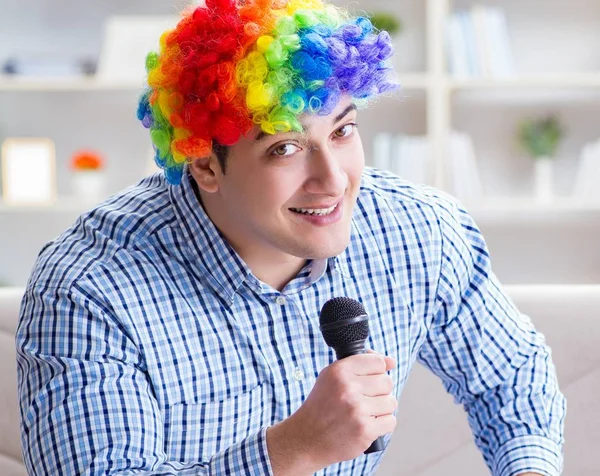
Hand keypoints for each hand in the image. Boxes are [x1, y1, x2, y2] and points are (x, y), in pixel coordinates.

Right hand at [266, 352, 396, 474]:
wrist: (306, 439)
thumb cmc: (322, 406)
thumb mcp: (332, 377)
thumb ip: (360, 364)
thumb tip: (391, 361)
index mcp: (339, 371)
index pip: (377, 361)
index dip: (376, 371)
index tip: (368, 380)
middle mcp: (348, 388)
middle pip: (387, 382)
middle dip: (379, 392)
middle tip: (363, 400)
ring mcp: (357, 409)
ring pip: (391, 402)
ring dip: (381, 409)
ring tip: (364, 413)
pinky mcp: (365, 430)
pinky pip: (390, 421)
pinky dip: (382, 425)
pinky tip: (367, 425)